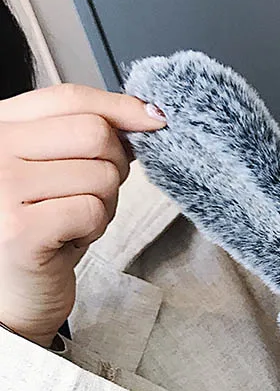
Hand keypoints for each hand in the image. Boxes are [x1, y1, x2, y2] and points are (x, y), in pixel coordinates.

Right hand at [0, 84, 164, 346]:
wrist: (11, 292)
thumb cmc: (39, 225)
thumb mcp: (55, 167)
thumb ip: (85, 133)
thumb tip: (147, 114)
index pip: (70, 98)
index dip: (120, 107)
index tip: (152, 119)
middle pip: (94, 133)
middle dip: (114, 165)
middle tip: (92, 192)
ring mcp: (1, 189)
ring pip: (101, 175)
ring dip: (104, 203)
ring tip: (72, 219)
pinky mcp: (20, 230)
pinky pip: (94, 211)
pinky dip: (95, 228)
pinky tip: (68, 238)